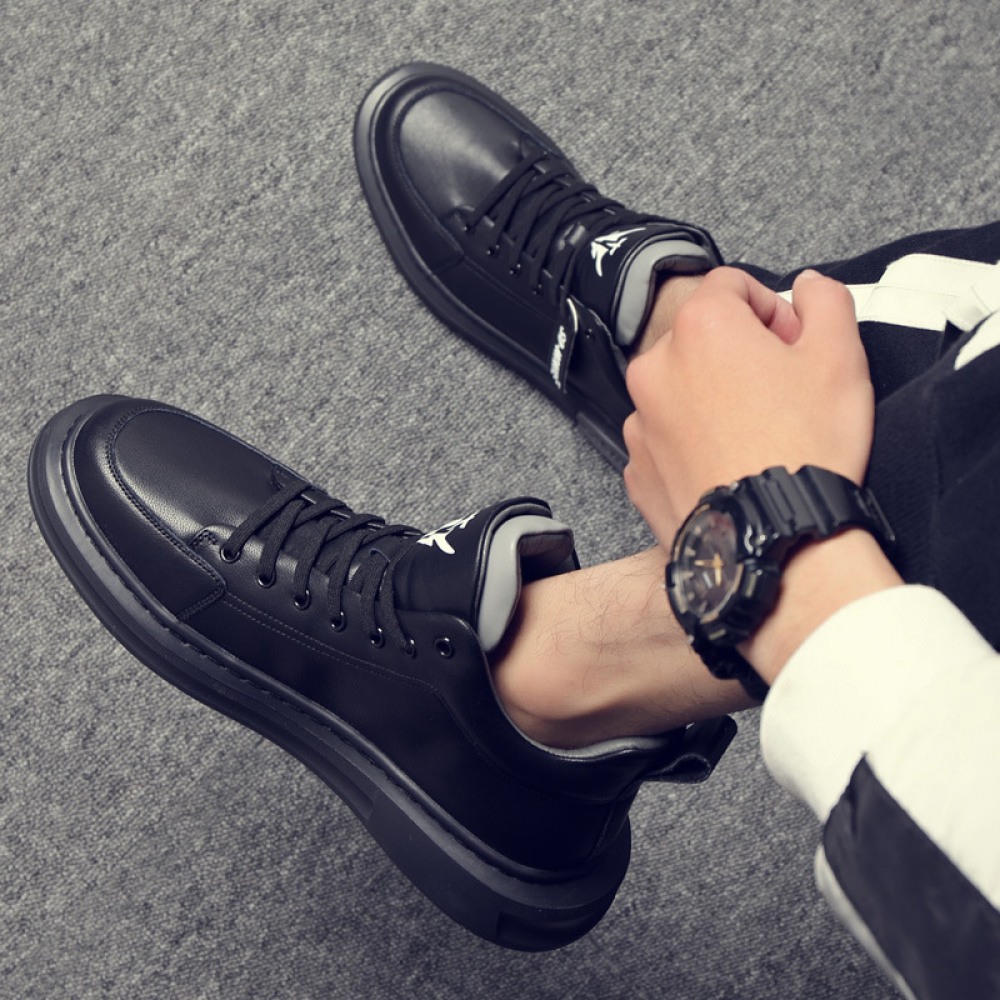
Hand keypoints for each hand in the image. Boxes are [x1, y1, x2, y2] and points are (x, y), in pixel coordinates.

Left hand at [622, 267, 873, 548]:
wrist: (774, 541)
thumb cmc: (805, 449)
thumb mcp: (841, 357)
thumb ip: (825, 301)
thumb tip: (805, 287)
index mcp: (700, 328)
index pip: (730, 286)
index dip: (771, 308)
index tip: (793, 342)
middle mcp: (655, 369)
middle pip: (700, 339)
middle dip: (739, 353)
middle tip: (781, 391)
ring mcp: (640, 424)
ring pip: (680, 390)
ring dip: (712, 399)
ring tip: (756, 435)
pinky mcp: (637, 470)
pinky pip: (666, 441)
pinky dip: (692, 444)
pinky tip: (729, 465)